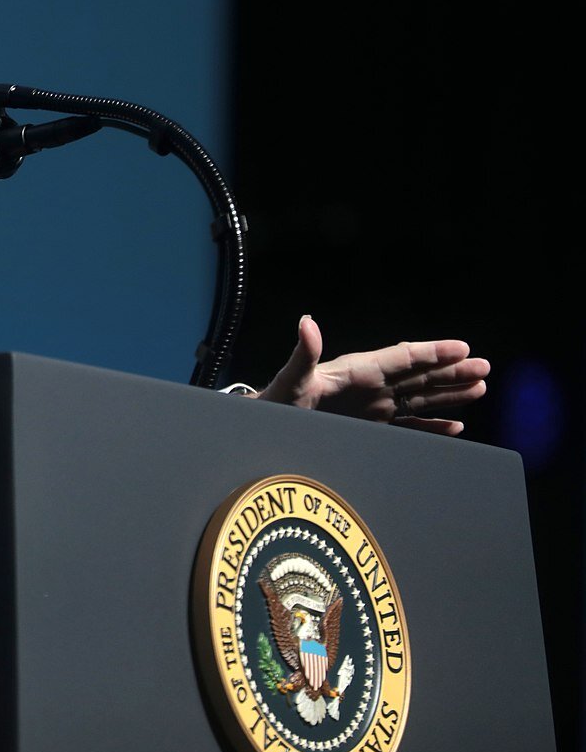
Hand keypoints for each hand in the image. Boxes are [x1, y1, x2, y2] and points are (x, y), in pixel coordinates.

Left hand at [256, 315, 488, 435]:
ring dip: (449, 394)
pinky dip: (432, 427)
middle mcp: (371, 387)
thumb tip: (307, 322)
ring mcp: (373, 408)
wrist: (267, 424)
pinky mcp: (371, 429)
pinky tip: (456, 427)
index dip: (431, 352)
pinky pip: (409, 427)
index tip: (461, 347)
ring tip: (480, 387)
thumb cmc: (277, 400)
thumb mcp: (291, 378)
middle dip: (451, 371)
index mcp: (357, 371)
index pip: (402, 358)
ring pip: (420, 399)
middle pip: (419, 376)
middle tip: (485, 367)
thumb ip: (303, 353)